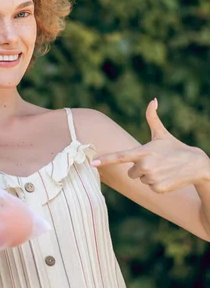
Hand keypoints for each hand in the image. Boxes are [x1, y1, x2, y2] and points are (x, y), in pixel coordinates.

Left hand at [91, 99, 208, 192]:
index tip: (92, 163)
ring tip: (163, 169)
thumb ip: (152, 117)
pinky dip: (158, 184)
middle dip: (140, 170)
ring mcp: (152, 178)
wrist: (195, 164)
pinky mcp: (158, 188)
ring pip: (141, 180)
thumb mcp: (161, 133)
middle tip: (155, 163)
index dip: (105, 160)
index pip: (120, 156)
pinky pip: (150, 188)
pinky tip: (167, 177)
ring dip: (150, 177)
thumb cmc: (175, 148)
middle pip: (131, 173)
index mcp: (143, 152)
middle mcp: (145, 165)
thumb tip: (153, 99)